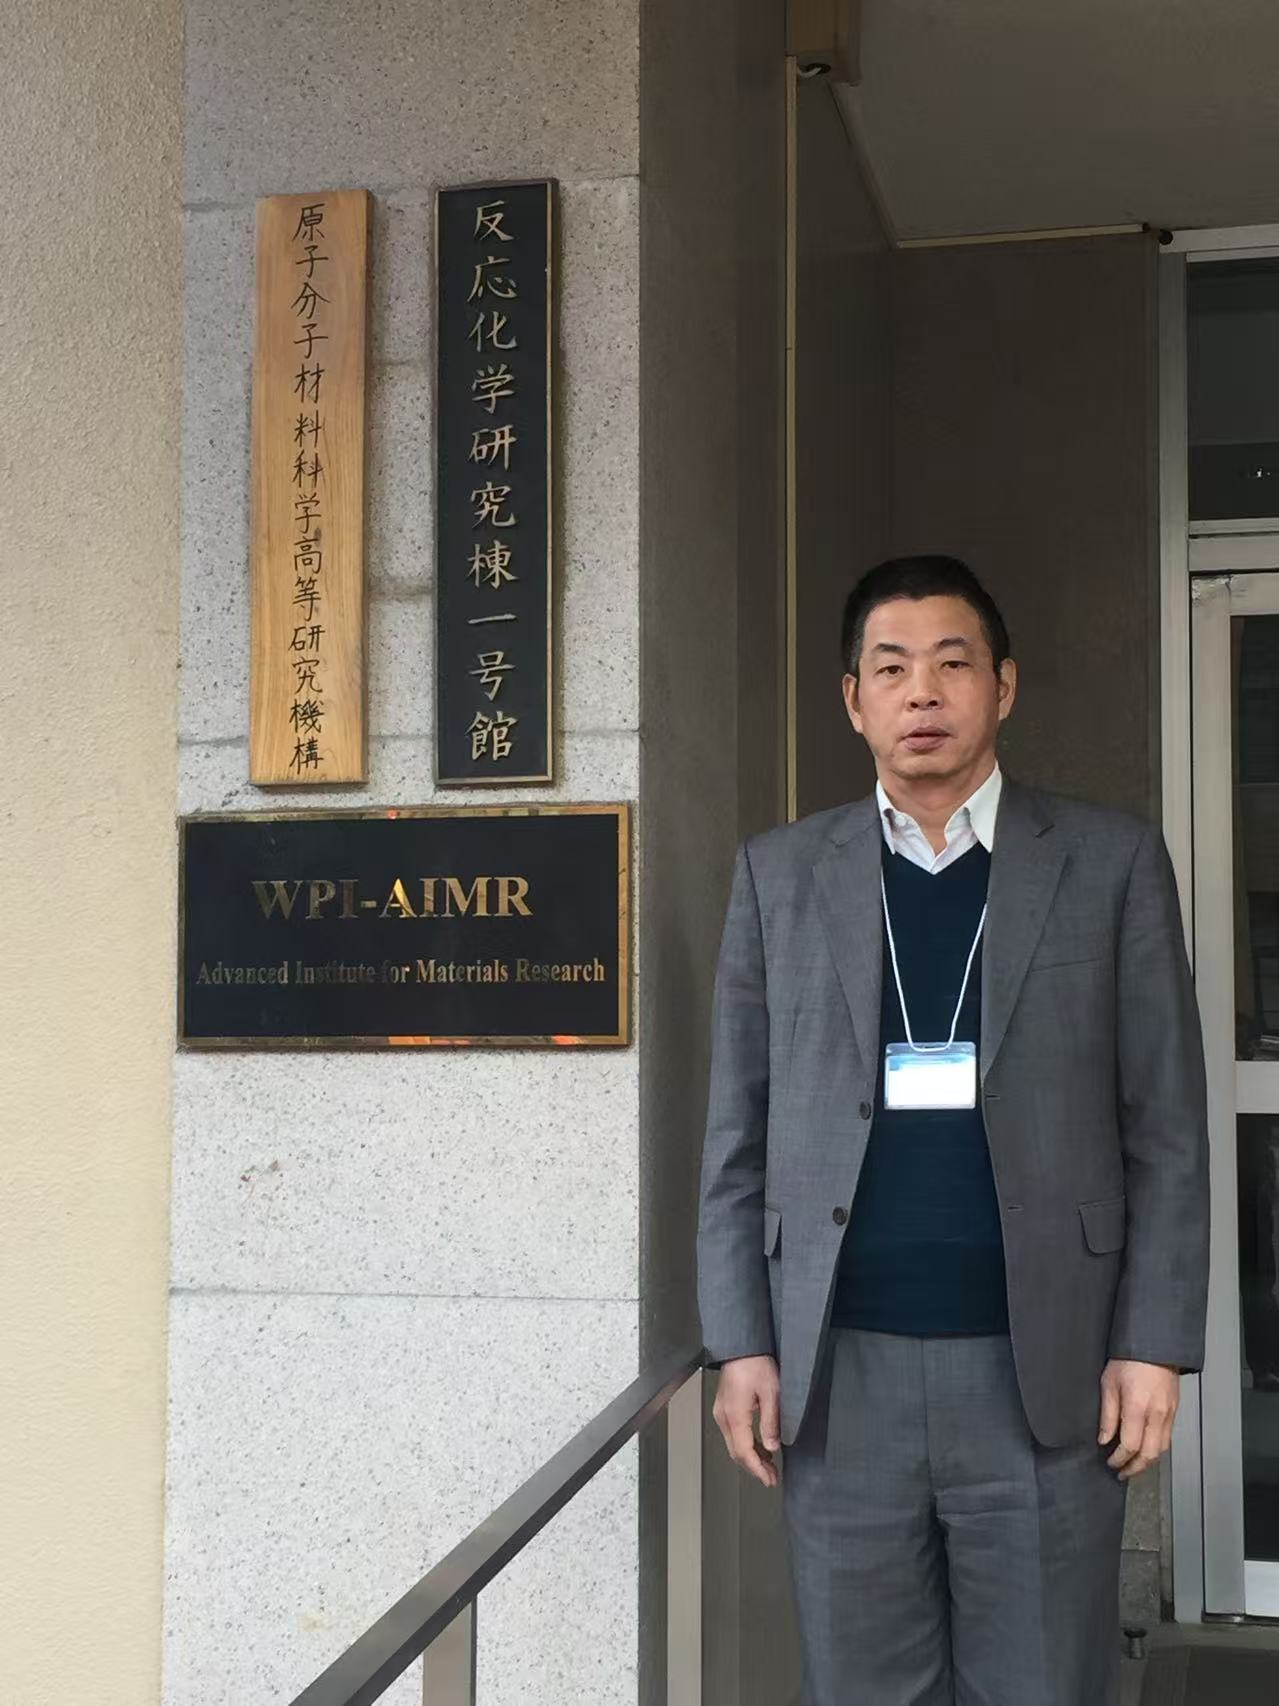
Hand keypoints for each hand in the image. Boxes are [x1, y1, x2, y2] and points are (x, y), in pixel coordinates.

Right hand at [713, 1355, 780, 1487]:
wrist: (741, 1346)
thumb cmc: (756, 1364)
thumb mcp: (771, 1392)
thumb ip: (770, 1421)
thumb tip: (772, 1447)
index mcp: (734, 1415)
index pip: (744, 1451)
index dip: (757, 1468)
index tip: (769, 1480)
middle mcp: (723, 1416)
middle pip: (736, 1452)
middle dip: (754, 1467)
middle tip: (771, 1477)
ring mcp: (721, 1412)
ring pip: (734, 1444)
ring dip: (750, 1457)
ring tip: (769, 1466)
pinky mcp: (724, 1408)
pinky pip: (733, 1434)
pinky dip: (746, 1445)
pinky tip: (759, 1447)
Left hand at [1099, 1359, 1180, 1479]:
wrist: (1155, 1345)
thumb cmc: (1128, 1360)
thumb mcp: (1108, 1383)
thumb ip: (1107, 1415)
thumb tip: (1104, 1440)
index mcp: (1137, 1408)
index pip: (1130, 1446)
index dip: (1119, 1459)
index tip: (1110, 1462)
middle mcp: (1156, 1415)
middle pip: (1149, 1454)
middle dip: (1135, 1468)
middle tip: (1122, 1473)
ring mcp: (1168, 1414)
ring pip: (1161, 1450)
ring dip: (1147, 1462)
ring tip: (1133, 1466)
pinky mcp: (1174, 1411)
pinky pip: (1167, 1438)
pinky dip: (1156, 1450)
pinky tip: (1145, 1449)